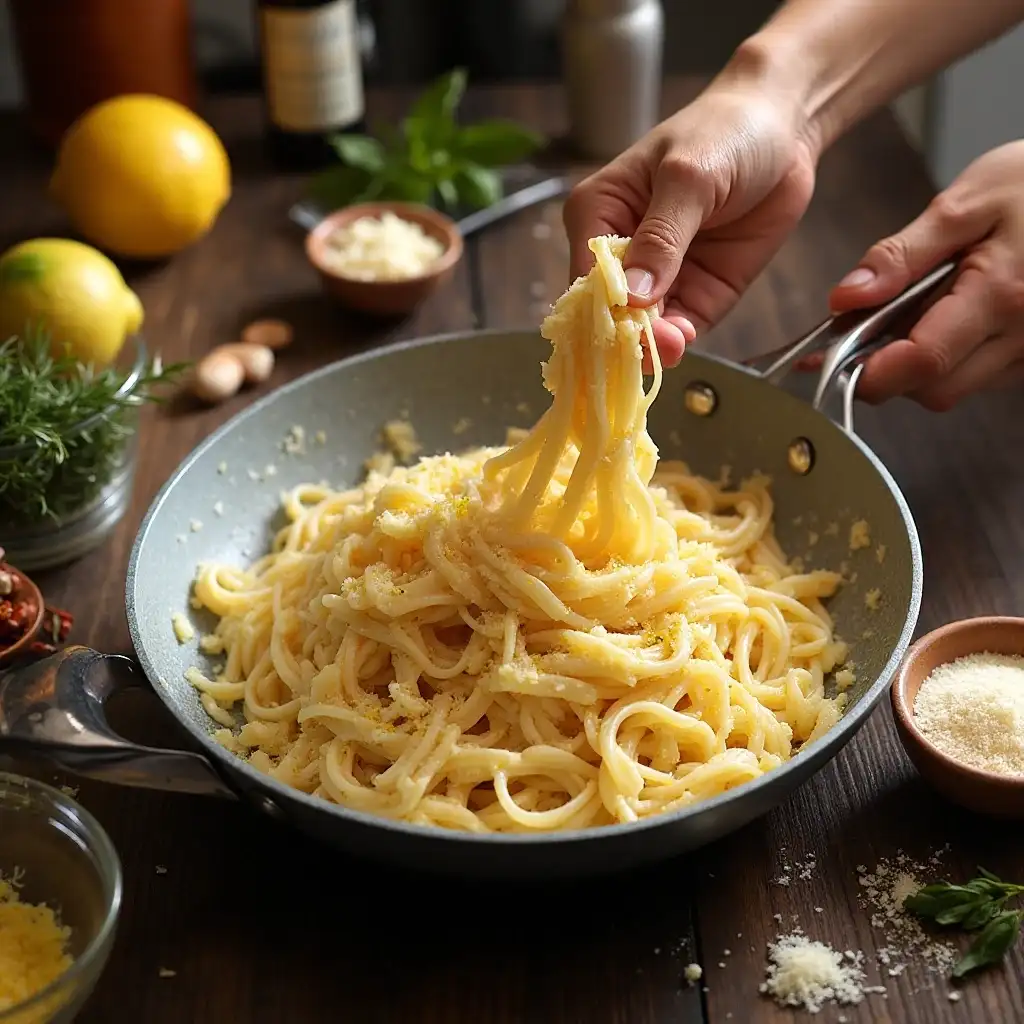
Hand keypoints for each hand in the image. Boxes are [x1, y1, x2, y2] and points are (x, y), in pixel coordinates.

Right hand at [563, 76, 817, 367]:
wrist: (784, 130)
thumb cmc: (725, 133)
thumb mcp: (690, 176)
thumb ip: (662, 236)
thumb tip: (634, 296)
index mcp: (598, 213)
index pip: (585, 271)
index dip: (597, 304)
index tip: (615, 327)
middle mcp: (621, 252)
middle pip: (609, 308)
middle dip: (626, 331)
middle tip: (650, 344)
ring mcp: (659, 278)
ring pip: (643, 327)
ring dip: (653, 343)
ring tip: (673, 345)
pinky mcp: (695, 294)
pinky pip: (679, 328)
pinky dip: (679, 340)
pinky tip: (684, 340)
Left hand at [829, 141, 1023, 409]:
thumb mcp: (966, 201)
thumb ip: (901, 255)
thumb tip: (846, 298)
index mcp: (1002, 293)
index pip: (923, 362)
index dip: (870, 370)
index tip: (831, 357)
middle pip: (935, 390)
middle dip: (889, 372)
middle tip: (865, 330)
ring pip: (957, 389)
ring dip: (918, 367)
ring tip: (912, 312)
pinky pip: (981, 377)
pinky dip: (949, 360)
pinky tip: (945, 318)